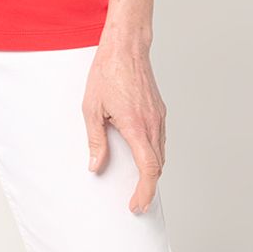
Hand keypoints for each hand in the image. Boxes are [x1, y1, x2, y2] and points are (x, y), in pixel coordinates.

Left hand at [84, 37, 165, 213]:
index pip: (148, 168)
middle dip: (148, 187)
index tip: (137, 204)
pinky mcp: (160, 111)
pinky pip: (160, 140)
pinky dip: (154, 155)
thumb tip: (95, 166)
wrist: (126, 47)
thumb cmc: (107, 73)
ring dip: (152, 172)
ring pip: (161, 154)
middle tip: (136, 202)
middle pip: (158, 166)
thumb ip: (95, 141)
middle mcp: (152, 123)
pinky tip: (142, 157)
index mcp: (135, 125)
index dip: (145, 191)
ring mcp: (159, 117)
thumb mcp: (91, 109)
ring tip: (139, 184)